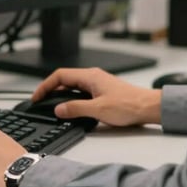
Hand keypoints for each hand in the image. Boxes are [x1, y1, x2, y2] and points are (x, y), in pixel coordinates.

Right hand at [32, 67, 161, 126]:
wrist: (148, 107)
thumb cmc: (129, 105)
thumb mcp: (98, 110)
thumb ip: (75, 109)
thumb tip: (58, 109)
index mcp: (90, 76)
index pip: (60, 76)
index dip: (45, 85)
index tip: (37, 97)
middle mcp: (93, 77)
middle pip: (65, 80)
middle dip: (51, 91)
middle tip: (42, 103)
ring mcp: (98, 84)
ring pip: (74, 87)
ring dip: (62, 96)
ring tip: (54, 108)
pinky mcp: (103, 92)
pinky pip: (82, 92)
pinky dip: (73, 99)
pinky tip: (73, 110)